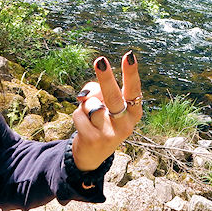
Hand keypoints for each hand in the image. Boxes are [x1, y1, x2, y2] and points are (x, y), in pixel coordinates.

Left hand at [71, 51, 142, 170]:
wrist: (93, 155)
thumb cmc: (102, 121)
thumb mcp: (108, 107)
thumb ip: (100, 94)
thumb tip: (85, 96)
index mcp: (134, 112)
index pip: (134, 89)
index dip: (131, 72)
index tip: (129, 55)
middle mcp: (126, 124)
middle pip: (113, 96)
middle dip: (105, 77)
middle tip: (100, 60)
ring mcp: (111, 134)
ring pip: (90, 104)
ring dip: (85, 105)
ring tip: (90, 116)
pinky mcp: (94, 140)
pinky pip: (79, 115)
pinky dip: (77, 115)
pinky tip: (84, 126)